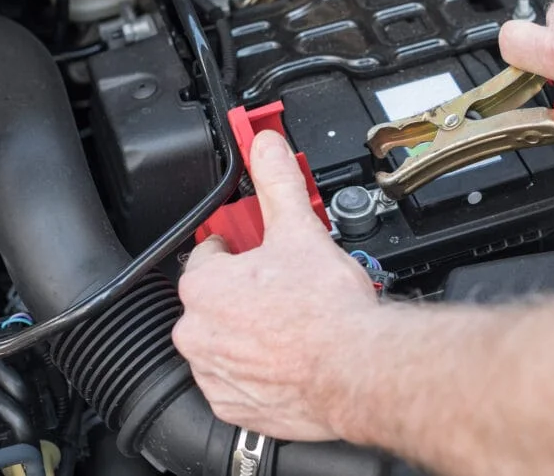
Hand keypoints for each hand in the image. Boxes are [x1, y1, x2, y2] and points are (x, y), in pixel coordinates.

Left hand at [173, 130, 377, 440]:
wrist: (356, 371)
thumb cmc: (326, 309)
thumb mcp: (300, 229)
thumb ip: (277, 182)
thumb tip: (266, 146)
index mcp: (203, 287)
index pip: (210, 254)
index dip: (240, 248)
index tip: (263, 252)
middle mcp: (197, 335)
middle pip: (216, 299)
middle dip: (246, 291)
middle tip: (285, 287)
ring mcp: (213, 375)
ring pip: (226, 342)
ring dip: (250, 332)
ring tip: (292, 322)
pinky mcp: (234, 408)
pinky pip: (237, 383)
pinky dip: (258, 372)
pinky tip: (290, 357)